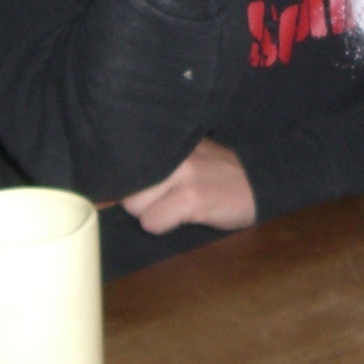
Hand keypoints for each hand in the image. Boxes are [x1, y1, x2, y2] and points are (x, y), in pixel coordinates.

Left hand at [120, 138, 256, 233]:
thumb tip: (101, 193)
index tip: (116, 194)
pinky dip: (165, 225)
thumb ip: (150, 167)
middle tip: (166, 199)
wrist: (261, 180)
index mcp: (164, 139)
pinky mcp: (193, 195)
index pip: (119, 159)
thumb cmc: (216, 175)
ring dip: (150, 214)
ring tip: (177, 206)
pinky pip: (154, 221)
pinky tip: (188, 215)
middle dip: (137, 201)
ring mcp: (182, 170)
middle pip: (124, 188)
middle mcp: (169, 149)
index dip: (116, 182)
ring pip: (135, 205)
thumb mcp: (183, 159)